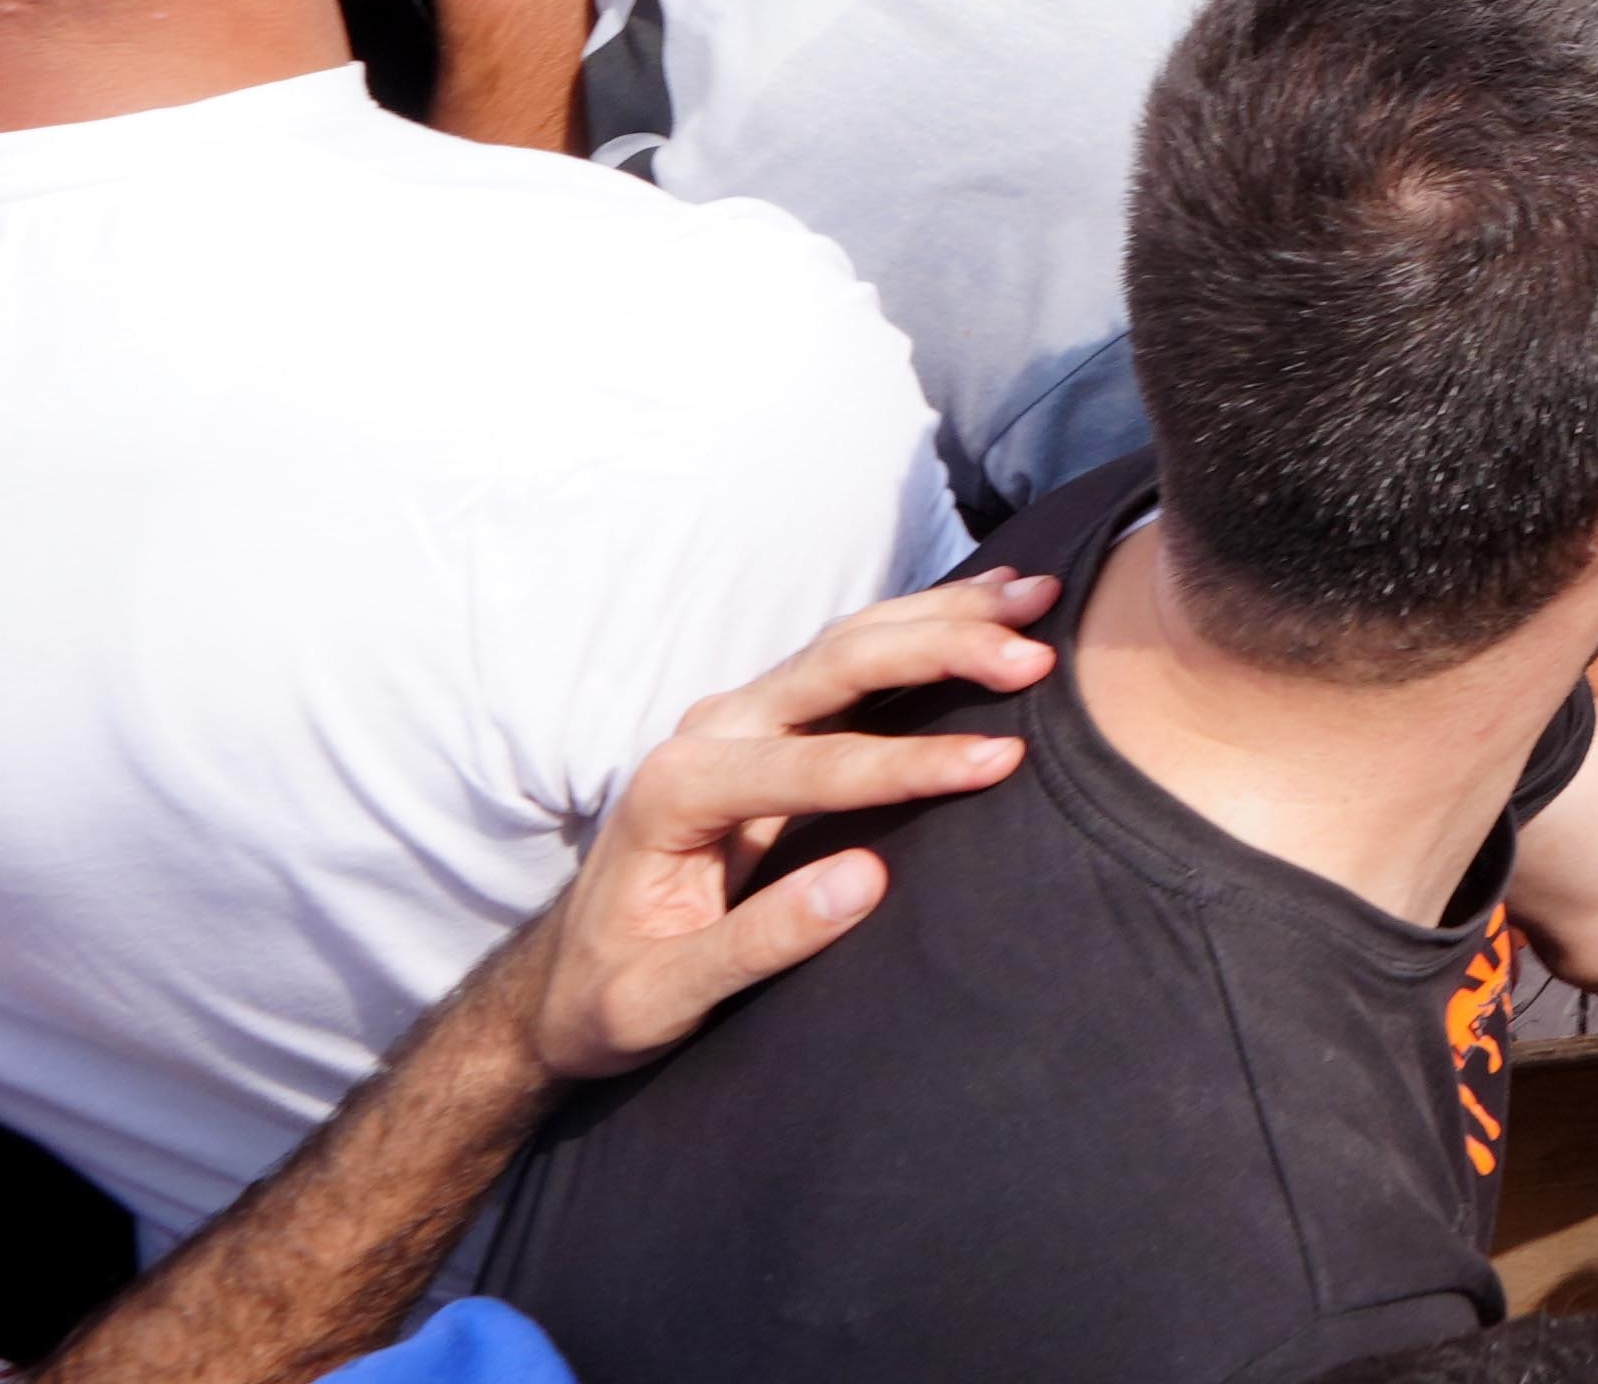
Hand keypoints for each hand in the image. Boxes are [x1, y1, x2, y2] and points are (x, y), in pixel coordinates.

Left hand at [530, 569, 1057, 1079]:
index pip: (816, 764)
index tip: (1001, 764)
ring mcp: (735, 718)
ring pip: (850, 641)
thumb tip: (867, 880)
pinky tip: (985, 603)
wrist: (561, 979)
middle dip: (942, 650)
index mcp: (677, 791)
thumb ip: (758, 943)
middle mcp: (706, 732)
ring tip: (1037, 597)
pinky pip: (851, 655)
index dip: (913, 762)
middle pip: (836, 665)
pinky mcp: (764, 722)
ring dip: (946, 616)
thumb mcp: (661, 1000)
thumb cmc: (608, 997)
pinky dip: (923, 623)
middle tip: (1033, 655)